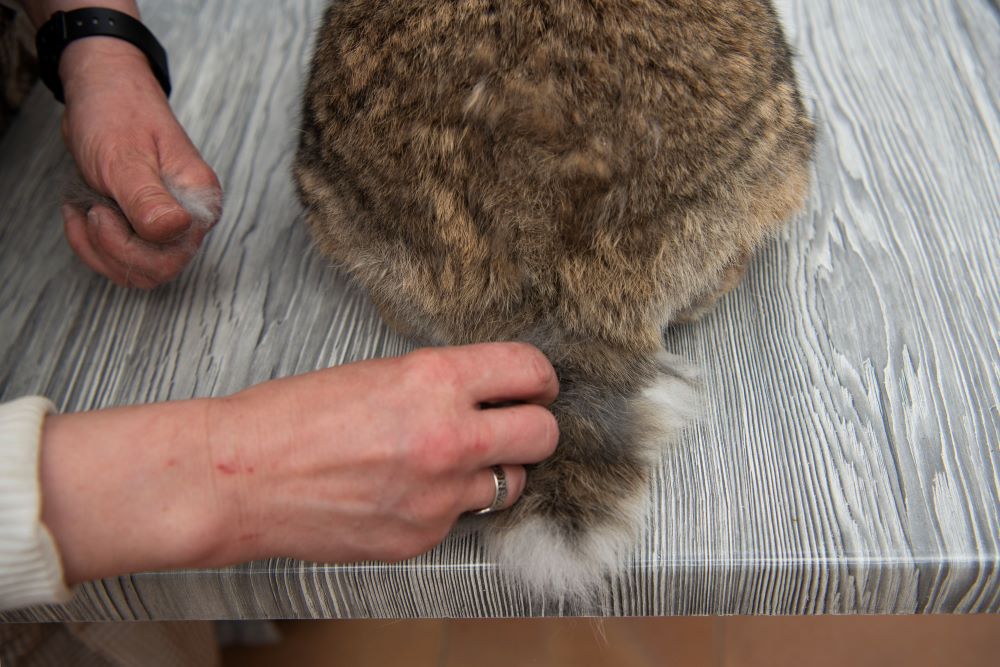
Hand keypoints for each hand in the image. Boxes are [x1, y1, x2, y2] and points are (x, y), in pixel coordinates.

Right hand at [39, 344, 559, 583]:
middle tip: (513, 423)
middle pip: (543, 434)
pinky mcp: (422, 537)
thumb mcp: (376, 374)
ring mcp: (439, 495)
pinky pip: (463, 516)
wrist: (238, 478)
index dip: (538, 377)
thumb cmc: (291, 417)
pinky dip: (449, 503)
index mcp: (434, 380)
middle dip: (533, 426)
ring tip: (454, 461)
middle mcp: (448, 437)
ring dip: (495, 470)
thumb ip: (440, 386)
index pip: (529, 370)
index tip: (535, 384)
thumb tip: (487, 395)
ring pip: (512, 483)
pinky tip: (409, 490)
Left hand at [58, 35, 220, 287]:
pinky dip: (91, 243)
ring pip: (136, 270)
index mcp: (198, 202)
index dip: (130, 247)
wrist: (103, 89)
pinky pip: (120, 256)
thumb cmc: (117, 113)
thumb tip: (176, 231)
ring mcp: (166, 222)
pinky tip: (82, 213)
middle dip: (111, 251)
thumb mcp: (126, 158)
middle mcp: (188, 218)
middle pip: (155, 270)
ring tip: (85, 209)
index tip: (103, 211)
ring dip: (97, 249)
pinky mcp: (144, 222)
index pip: (171, 257)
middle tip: (94, 211)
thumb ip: (150, 200)